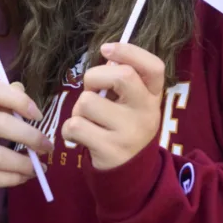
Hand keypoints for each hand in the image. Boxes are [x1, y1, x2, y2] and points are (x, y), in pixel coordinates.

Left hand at [61, 43, 164, 170]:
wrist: (129, 173)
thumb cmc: (123, 126)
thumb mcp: (133, 103)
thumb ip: (124, 80)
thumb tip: (106, 56)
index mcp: (153, 96)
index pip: (154, 66)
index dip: (129, 51)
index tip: (106, 49)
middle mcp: (146, 112)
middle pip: (121, 76)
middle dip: (94, 77)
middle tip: (91, 90)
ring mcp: (129, 132)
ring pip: (87, 102)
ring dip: (78, 109)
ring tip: (87, 120)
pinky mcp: (110, 150)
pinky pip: (75, 126)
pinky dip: (69, 129)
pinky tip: (79, 137)